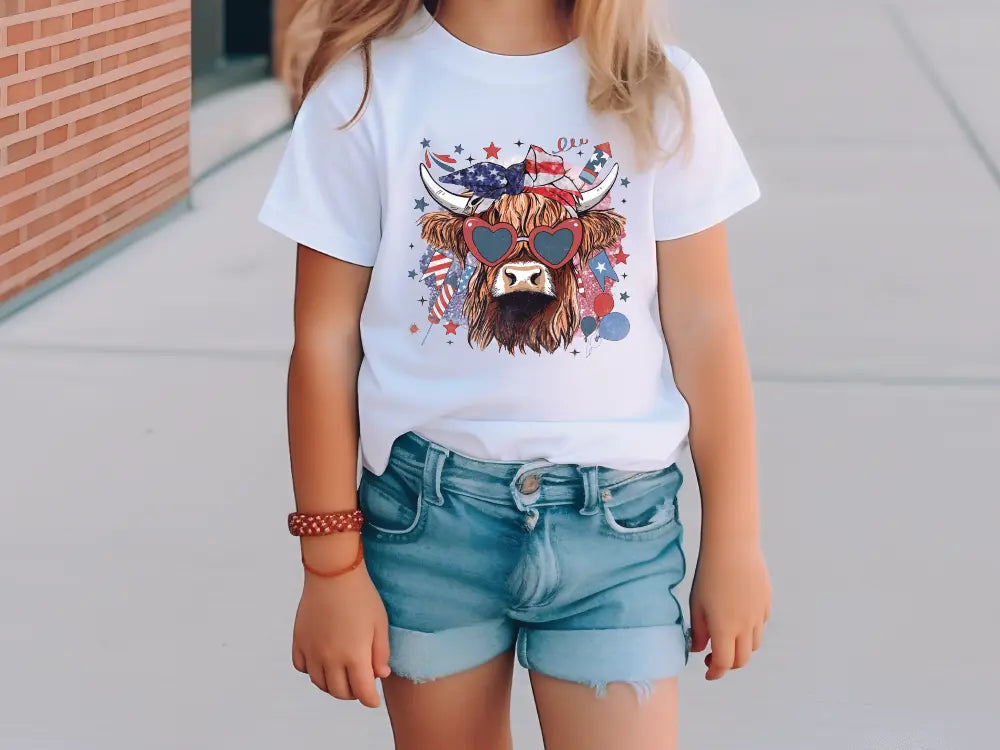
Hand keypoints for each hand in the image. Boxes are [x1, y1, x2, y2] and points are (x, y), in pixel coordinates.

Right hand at [292, 553, 390, 706]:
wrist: (333, 572)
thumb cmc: (361, 595)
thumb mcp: (380, 623)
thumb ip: (381, 652)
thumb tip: (380, 674)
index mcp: (354, 655)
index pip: (362, 692)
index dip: (370, 700)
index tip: (373, 700)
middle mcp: (330, 658)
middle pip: (339, 692)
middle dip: (352, 693)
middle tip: (360, 685)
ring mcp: (312, 650)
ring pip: (319, 683)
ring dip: (332, 685)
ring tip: (342, 676)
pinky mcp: (299, 640)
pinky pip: (302, 667)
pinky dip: (312, 671)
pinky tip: (322, 662)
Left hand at [689, 538, 770, 679]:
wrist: (732, 546)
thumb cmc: (709, 573)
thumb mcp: (696, 603)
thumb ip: (698, 631)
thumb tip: (699, 649)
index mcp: (725, 628)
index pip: (724, 663)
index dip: (715, 672)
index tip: (707, 672)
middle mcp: (746, 626)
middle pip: (742, 659)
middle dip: (728, 664)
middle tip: (713, 657)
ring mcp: (759, 615)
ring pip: (754, 644)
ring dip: (740, 649)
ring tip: (726, 637)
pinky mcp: (766, 602)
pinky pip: (761, 626)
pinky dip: (750, 631)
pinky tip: (738, 619)